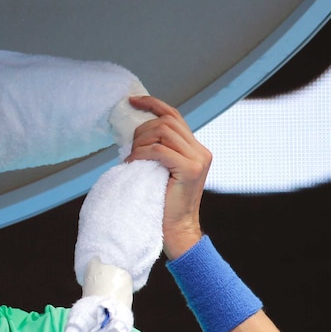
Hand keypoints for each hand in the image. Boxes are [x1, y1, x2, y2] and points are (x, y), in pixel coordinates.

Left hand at [124, 95, 211, 259]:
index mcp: (195, 148)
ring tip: (131, 159)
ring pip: (163, 132)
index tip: (132, 101)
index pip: (174, 116)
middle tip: (129, 148)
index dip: (153, 104)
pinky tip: (132, 164)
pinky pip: (160, 150)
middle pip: (167, 121)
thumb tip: (135, 135)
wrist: (176, 230)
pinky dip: (142, 154)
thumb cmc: (162, 204)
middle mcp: (201, 150)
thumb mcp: (160, 171)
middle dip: (142, 129)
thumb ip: (158, 152)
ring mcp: (199, 159)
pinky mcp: (191, 169)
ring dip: (140, 143)